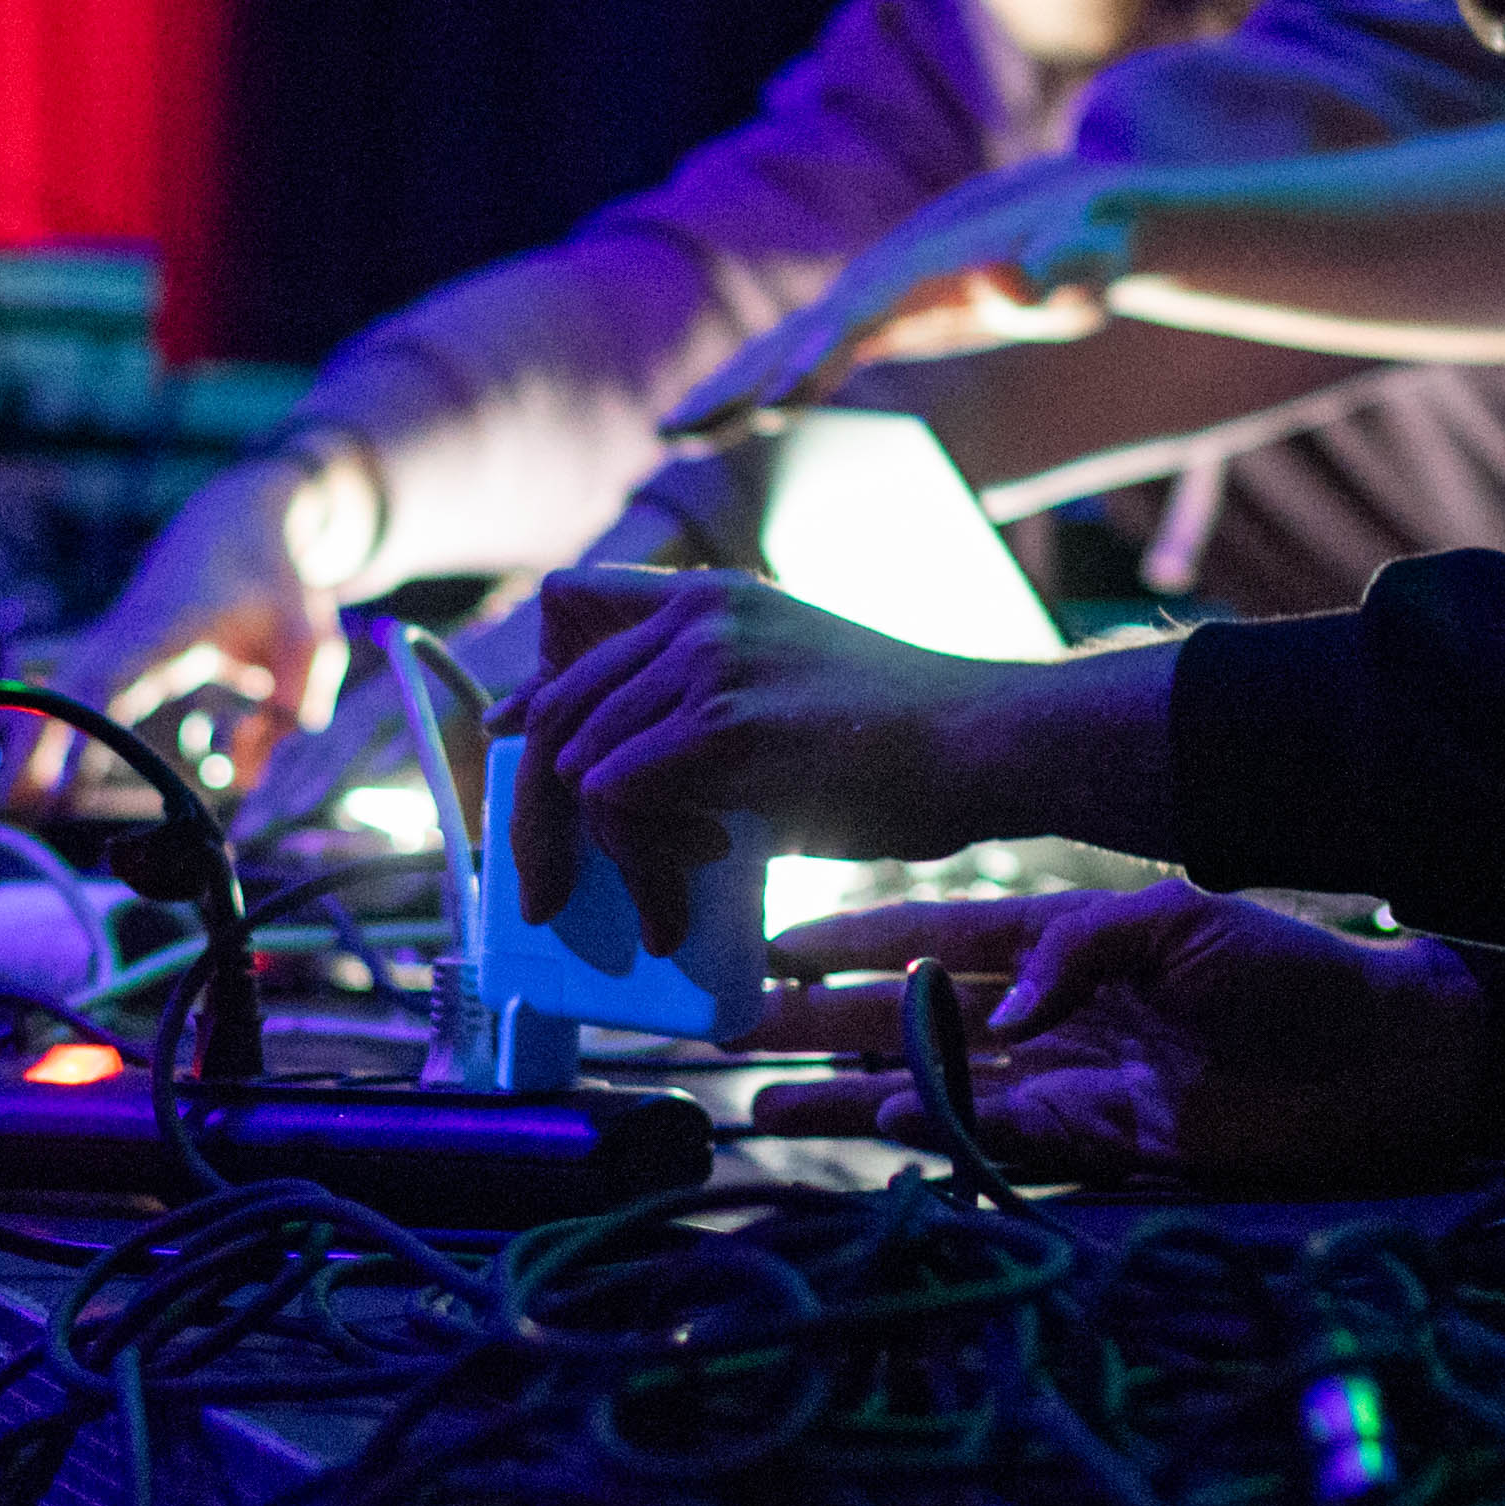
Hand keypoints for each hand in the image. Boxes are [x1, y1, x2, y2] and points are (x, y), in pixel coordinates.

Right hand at [13, 438, 375, 803]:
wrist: (236, 525)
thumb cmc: (274, 581)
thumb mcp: (310, 636)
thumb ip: (298, 701)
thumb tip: (248, 773)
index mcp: (162, 630)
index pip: (105, 683)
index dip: (76, 731)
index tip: (55, 781)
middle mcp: (123, 639)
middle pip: (60, 693)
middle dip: (30, 746)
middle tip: (6, 808)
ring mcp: (111, 648)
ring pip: (56, 698)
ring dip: (31, 747)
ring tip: (12, 810)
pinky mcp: (113, 664)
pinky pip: (72, 704)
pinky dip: (51, 739)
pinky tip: (40, 787)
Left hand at [500, 568, 1177, 955]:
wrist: (990, 742)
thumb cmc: (908, 747)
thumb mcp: (788, 699)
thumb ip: (704, 719)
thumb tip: (623, 793)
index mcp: (713, 599)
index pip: (571, 611)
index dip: (531, 690)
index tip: (514, 754)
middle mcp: (698, 614)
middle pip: (553, 705)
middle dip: (531, 812)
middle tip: (540, 891)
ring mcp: (707, 661)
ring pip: (573, 761)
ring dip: (603, 855)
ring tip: (662, 906)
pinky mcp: (721, 722)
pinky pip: (611, 796)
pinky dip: (634, 862)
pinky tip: (690, 889)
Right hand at [661, 167, 1151, 442]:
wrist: (1090, 205)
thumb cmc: (1102, 239)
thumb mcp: (1094, 256)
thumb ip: (1056, 274)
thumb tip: (1004, 279)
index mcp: (926, 267)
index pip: (857, 319)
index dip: (814, 362)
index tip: (772, 411)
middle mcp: (885, 277)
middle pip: (798, 331)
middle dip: (738, 381)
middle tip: (675, 436)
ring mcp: (878, 297)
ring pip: (790, 343)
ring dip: (732, 387)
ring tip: (674, 436)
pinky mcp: (884, 316)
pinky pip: (812, 356)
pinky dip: (765, 385)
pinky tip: (732, 425)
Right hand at [750, 884, 1489, 1186]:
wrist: (1382, 1060)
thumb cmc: (1295, 971)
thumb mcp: (1185, 923)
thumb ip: (1079, 952)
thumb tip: (997, 1009)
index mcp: (1066, 944)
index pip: (936, 938)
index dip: (855, 942)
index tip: (776, 945)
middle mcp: (1049, 1014)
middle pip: (910, 1018)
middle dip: (821, 1022)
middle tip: (733, 1028)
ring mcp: (1065, 1082)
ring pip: (929, 1087)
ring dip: (846, 1092)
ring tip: (759, 1097)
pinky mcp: (1094, 1145)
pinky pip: (991, 1141)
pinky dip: (930, 1136)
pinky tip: (873, 1128)